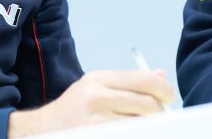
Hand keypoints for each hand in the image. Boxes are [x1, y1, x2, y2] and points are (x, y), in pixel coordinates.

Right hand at [7, 69, 173, 136]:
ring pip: (141, 123)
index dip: (163, 89)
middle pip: (147, 103)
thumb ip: (128, 82)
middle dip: (159, 112)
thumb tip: (160, 77)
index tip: (168, 97)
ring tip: (142, 126)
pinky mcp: (96, 135)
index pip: (144, 79)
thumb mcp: (96, 87)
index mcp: (99, 79)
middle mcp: (97, 96)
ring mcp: (96, 120)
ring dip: (148, 126)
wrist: (43, 129)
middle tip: (159, 117)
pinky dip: (136, 133)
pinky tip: (129, 131)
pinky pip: (128, 134)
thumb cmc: (74, 110)